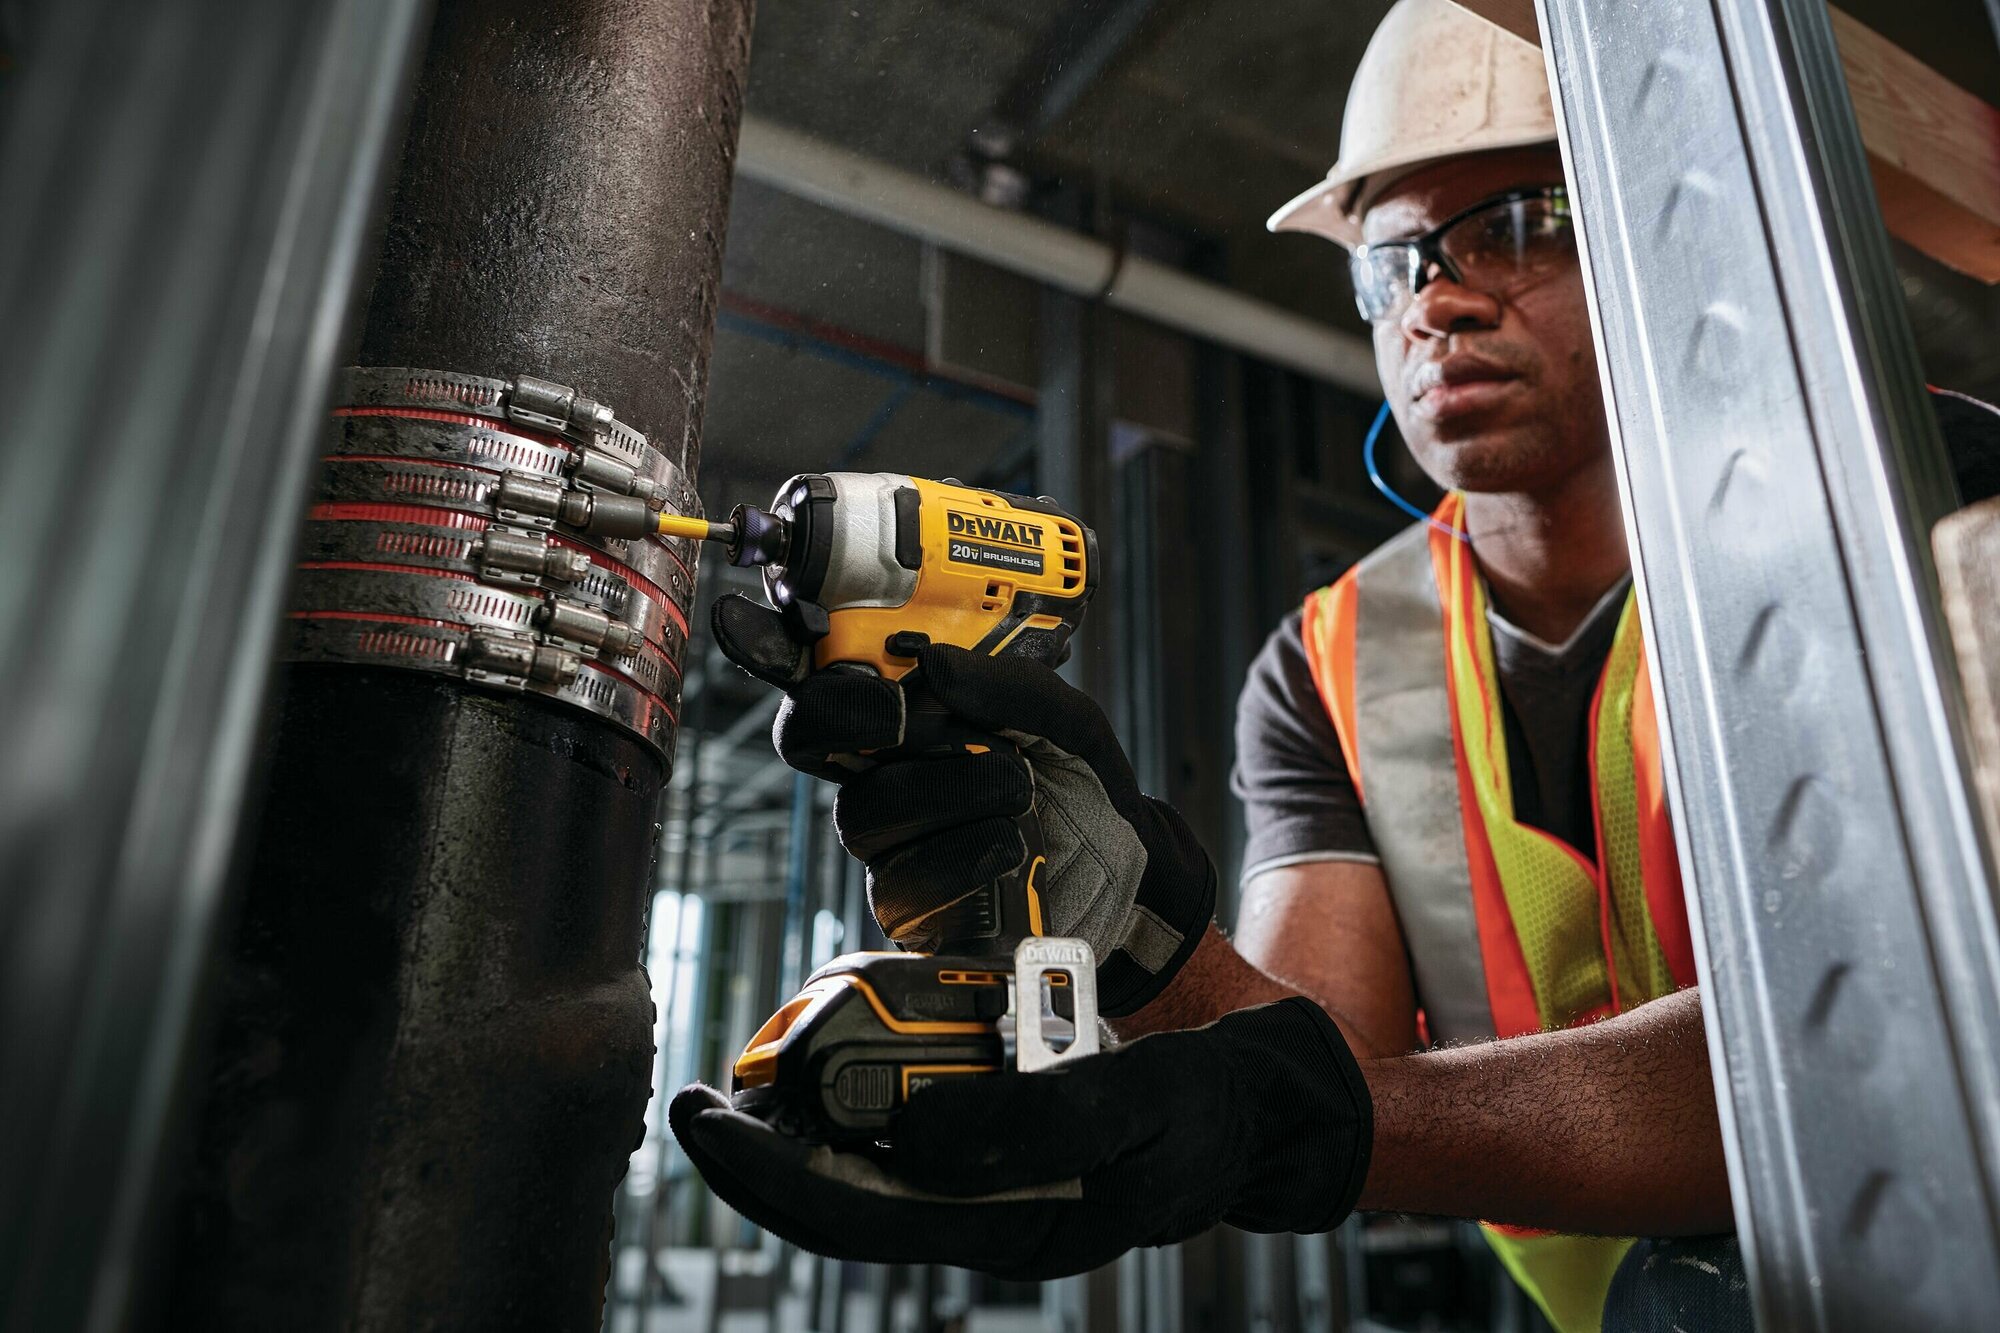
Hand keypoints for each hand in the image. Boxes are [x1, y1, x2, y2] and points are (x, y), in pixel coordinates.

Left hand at [669, 998, 1371, 1278]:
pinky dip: (866, 1097)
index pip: (856, 1214)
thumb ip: (1038, 1126)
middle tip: (697, 1095)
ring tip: (754, 1074)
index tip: (701, 1120)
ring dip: (804, 1129)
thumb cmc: (1205, 1111)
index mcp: (1011, 1229)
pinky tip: (847, 1052)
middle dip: (762, 1156)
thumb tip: (917, 1140)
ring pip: (868, 1168)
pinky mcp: (1002, 1149)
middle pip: (842, 1199)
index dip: (767, 1173)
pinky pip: (911, 1133)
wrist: (1259, 1108)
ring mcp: (992, 1185)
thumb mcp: (1141, 1106)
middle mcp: (986, 1217)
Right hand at [712, 594, 1215, 1016]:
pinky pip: (906, 885)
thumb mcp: (1066, 719)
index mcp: (904, 718)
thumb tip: (934, 665)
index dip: (781, 656)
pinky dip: (967, 856)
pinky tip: (1012, 845)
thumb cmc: (1083, 785)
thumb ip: (1010, 685)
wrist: (1129, 872)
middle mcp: (881, 775)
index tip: (779, 636)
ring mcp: (891, 845)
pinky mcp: (913, 909)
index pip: (819, 687)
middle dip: (875, 725)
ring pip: (866, 815)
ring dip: (950, 791)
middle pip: (816, 744)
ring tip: (1019, 788)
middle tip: (941, 725)